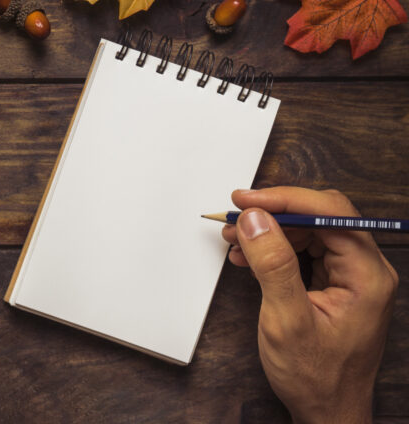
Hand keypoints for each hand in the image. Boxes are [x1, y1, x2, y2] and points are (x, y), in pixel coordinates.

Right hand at [223, 187, 397, 423]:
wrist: (327, 412)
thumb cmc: (316, 377)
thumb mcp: (287, 320)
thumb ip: (273, 265)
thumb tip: (256, 220)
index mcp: (367, 276)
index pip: (330, 213)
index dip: (285, 199)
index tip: (246, 201)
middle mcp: (366, 271)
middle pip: (321, 217)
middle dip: (274, 213)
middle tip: (234, 216)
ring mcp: (352, 277)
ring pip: (311, 231)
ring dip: (270, 231)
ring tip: (234, 238)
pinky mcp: (336, 285)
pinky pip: (306, 251)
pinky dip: (275, 249)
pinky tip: (248, 256)